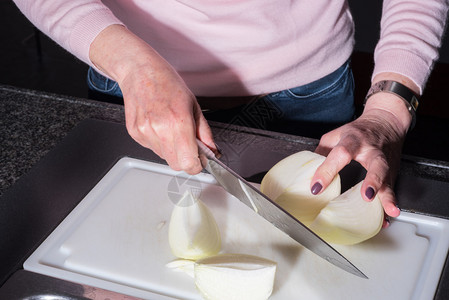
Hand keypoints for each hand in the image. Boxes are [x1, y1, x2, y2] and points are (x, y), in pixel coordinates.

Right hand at [90, 25, 216, 173]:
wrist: (140, 71)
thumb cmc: (167, 83)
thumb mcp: (194, 106)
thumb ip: (205, 133)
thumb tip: (213, 152)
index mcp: (178, 121)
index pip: (189, 162)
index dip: (197, 165)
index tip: (201, 161)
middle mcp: (159, 129)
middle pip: (177, 164)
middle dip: (186, 159)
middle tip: (190, 145)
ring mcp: (145, 132)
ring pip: (164, 157)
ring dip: (172, 150)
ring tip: (171, 128)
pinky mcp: (135, 133)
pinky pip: (152, 149)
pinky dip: (159, 143)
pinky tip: (159, 125)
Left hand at [310, 74, 416, 226]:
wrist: (386, 121)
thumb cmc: (358, 131)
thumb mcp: (336, 135)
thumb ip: (322, 152)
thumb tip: (308, 173)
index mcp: (353, 139)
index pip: (340, 154)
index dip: (327, 170)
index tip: (316, 187)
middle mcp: (371, 150)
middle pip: (375, 163)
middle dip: (372, 180)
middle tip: (367, 196)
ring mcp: (384, 160)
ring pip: (388, 177)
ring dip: (387, 195)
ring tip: (388, 209)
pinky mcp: (393, 170)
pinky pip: (392, 186)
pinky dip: (392, 201)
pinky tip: (390, 212)